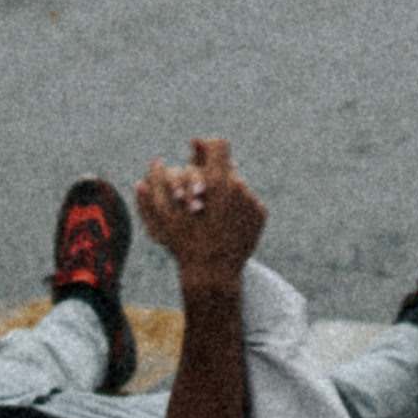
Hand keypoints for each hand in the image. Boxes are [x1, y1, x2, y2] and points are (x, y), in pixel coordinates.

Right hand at [134, 136, 265, 295]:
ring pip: (237, 185)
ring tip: (212, 213)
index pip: (218, 145)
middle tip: (204, 190)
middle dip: (214, 175)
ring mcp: (252, 200)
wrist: (212, 273)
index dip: (208, 148)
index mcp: (214, 180)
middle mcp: (237, 186)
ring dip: (225, 194)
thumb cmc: (183, 241)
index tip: (201, 155)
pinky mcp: (261, 214)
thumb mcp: (165, 211)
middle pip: (228, 166)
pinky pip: (248, 203)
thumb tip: (157, 161)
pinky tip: (226, 225)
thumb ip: (160, 181)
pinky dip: (237, 211)